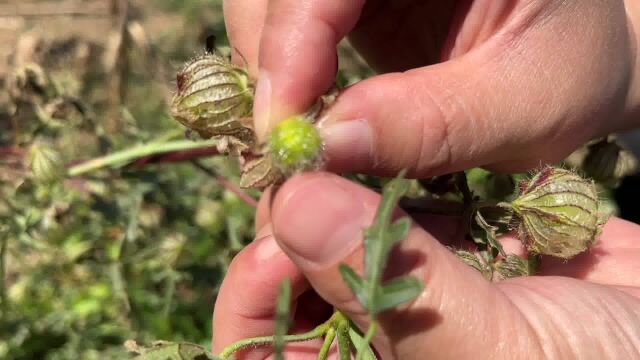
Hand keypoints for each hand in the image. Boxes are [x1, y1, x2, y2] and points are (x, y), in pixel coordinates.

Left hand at [212, 173, 639, 358]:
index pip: (264, 353)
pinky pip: (396, 212)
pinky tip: (390, 158)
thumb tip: (295, 205)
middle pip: (296, 287)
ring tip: (342, 163)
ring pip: (339, 241)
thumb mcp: (494, 352)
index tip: (274, 245)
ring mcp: (410, 295)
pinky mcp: (446, 251)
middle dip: (293, 238)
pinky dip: (388, 182)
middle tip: (307, 185)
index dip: (253, 302)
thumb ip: (391, 287)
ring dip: (336, 200)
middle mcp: (376, 344)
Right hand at [225, 0, 639, 175]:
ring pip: (268, 6)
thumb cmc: (566, 71)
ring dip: (269, 74)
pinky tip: (310, 117)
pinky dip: (283, 80)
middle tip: (289, 143)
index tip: (285, 129)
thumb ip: (432, 125)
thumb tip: (326, 147)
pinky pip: (284, 31)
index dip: (292, 39)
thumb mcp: (525, 104)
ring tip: (304, 136)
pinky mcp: (346, 1)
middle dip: (271, 60)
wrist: (571, 60)